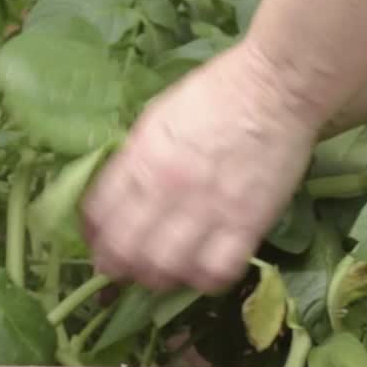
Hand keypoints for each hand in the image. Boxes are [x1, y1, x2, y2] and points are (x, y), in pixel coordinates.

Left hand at [82, 41, 324, 293]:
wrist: (273, 86)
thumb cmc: (213, 94)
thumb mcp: (156, 118)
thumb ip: (135, 158)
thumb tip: (120, 192)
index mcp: (140, 160)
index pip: (98, 214)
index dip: (93, 237)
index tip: (100, 243)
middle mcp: (166, 190)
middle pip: (126, 251)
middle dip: (119, 267)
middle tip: (127, 269)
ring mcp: (206, 209)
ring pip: (166, 270)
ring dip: (159, 278)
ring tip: (164, 273)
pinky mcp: (247, 223)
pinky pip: (216, 271)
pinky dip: (205, 279)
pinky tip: (204, 270)